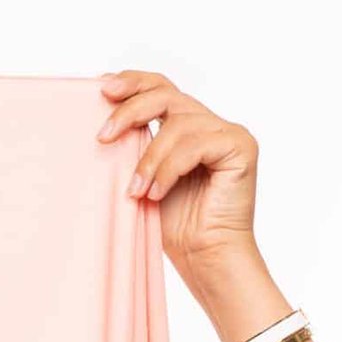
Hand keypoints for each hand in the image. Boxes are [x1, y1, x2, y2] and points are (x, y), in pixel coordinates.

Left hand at [96, 70, 258, 272]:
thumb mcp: (143, 181)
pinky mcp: (240, 146)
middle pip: (166, 94)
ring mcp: (227, 132)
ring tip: (136, 192)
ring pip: (178, 124)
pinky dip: (170, 169)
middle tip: (103, 136)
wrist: (205, 259)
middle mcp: (208, 123)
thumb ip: (133, 150)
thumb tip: (101, 127)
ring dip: (149, 159)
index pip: (160, 88)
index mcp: (186, 126)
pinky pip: (196, 144)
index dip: (132, 82)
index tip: (102, 87)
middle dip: (130, 110)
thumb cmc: (175, 228)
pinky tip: (157, 194)